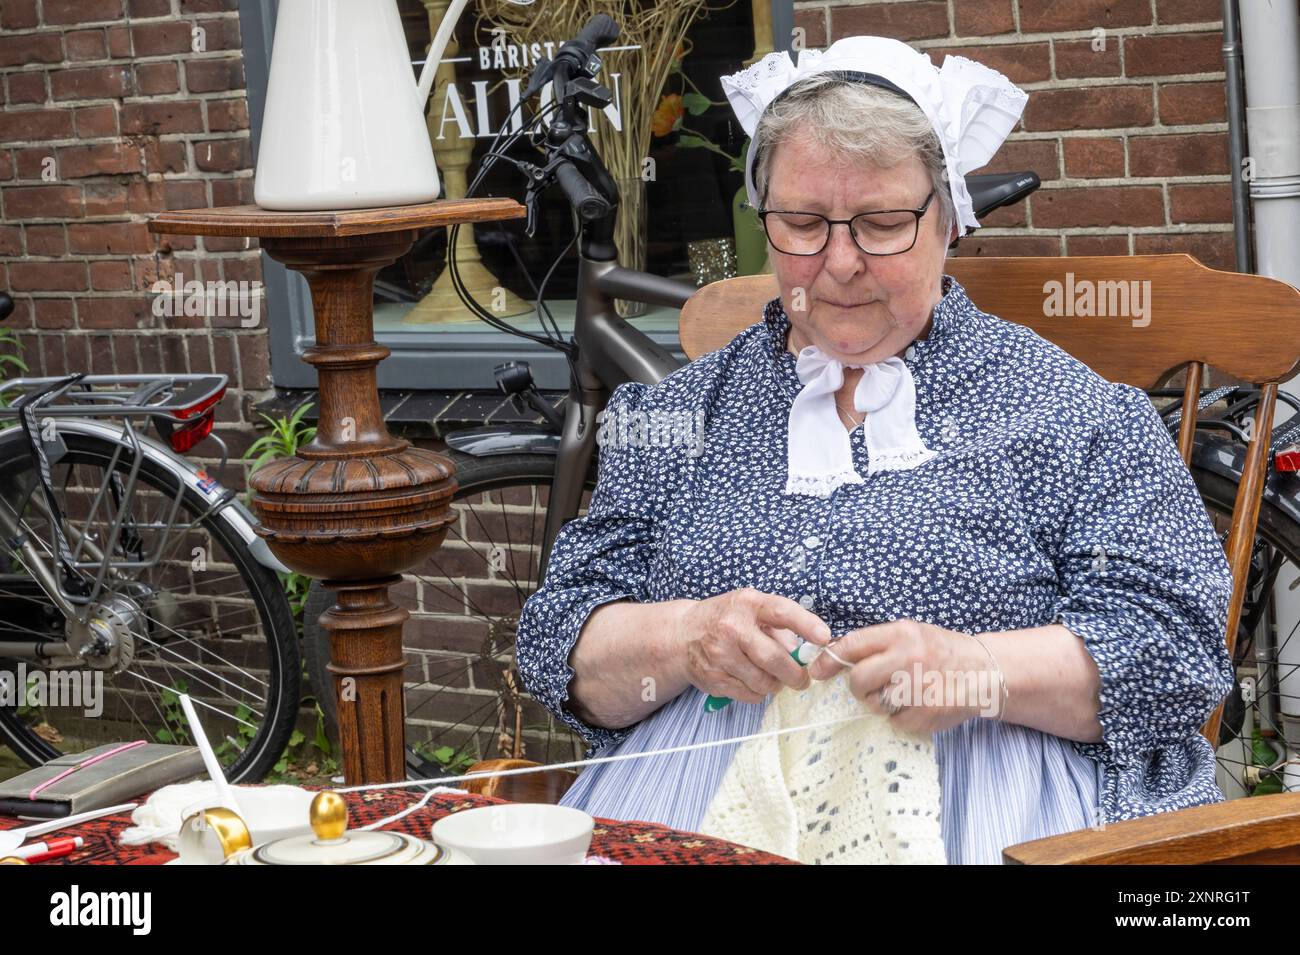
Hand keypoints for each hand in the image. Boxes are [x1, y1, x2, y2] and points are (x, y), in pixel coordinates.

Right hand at [675, 588, 830, 703]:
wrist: (682, 634)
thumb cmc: (726, 618)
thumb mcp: (751, 609)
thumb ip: (779, 627)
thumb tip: (802, 652)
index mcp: (747, 604)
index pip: (781, 612)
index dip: (805, 624)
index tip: (824, 637)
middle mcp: (732, 628)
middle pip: (774, 658)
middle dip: (795, 674)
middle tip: (802, 680)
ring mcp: (720, 654)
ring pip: (763, 682)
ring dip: (775, 685)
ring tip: (773, 677)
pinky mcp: (714, 677)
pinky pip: (749, 695)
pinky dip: (758, 693)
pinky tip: (753, 681)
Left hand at [806, 619, 996, 733]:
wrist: (985, 671)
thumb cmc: (940, 652)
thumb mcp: (910, 635)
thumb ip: (877, 644)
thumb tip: (833, 656)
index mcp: (902, 634)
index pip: (853, 644)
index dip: (829, 660)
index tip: (816, 671)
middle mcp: (910, 658)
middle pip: (859, 679)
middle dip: (858, 688)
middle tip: (869, 688)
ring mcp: (920, 687)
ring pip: (876, 703)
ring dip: (881, 703)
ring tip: (902, 693)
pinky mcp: (928, 713)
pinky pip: (896, 721)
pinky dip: (901, 717)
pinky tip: (918, 704)